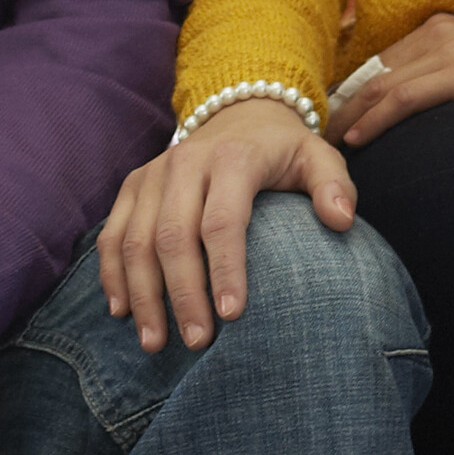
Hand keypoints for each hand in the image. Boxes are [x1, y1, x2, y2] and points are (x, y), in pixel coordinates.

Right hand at [98, 94, 363, 354]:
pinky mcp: (132, 186)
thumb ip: (334, 185)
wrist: (238, 111)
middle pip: (173, 236)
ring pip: (135, 240)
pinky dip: (112, 275)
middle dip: (182, 294)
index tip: (232, 315)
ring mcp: (152, 174)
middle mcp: (185, 163)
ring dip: (143, 295)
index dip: (225, 269)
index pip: (222, 221)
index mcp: (233, 159)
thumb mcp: (317, 157)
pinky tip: (122, 313)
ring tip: (155, 343)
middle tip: (197, 343)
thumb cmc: (282, 151)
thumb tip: (341, 221)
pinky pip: (111, 234)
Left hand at [324, 14, 453, 146]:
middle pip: (367, 75)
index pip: (374, 66)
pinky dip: (374, 120)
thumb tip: (405, 121)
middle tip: (303, 141)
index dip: (341, 96)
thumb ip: (441, 86)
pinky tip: (355, 141)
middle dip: (334, 109)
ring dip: (344, 118)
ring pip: (379, 86)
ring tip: (318, 148)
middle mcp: (438, 32)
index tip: (317, 126)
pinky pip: (406, 97)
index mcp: (438, 29)